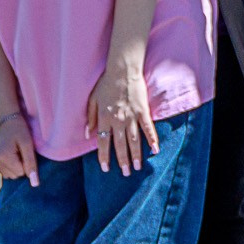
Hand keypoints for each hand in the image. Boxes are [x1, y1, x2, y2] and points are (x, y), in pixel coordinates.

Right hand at [0, 111, 38, 185]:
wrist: (6, 116)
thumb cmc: (20, 128)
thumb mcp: (28, 144)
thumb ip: (31, 163)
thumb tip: (34, 184)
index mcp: (3, 155)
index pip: (20, 173)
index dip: (26, 163)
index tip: (25, 150)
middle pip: (14, 175)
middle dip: (20, 166)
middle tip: (21, 150)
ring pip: (8, 175)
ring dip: (14, 166)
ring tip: (15, 151)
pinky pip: (2, 170)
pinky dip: (9, 165)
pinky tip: (10, 153)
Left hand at [88, 60, 158, 174]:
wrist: (122, 70)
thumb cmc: (106, 83)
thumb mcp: (92, 99)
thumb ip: (90, 117)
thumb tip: (88, 135)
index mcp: (104, 118)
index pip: (103, 141)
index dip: (104, 156)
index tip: (105, 168)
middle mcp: (118, 120)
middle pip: (119, 144)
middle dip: (122, 160)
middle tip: (125, 173)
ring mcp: (131, 116)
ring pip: (134, 140)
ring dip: (135, 155)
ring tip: (137, 167)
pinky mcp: (143, 111)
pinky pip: (148, 128)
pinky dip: (152, 140)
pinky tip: (155, 150)